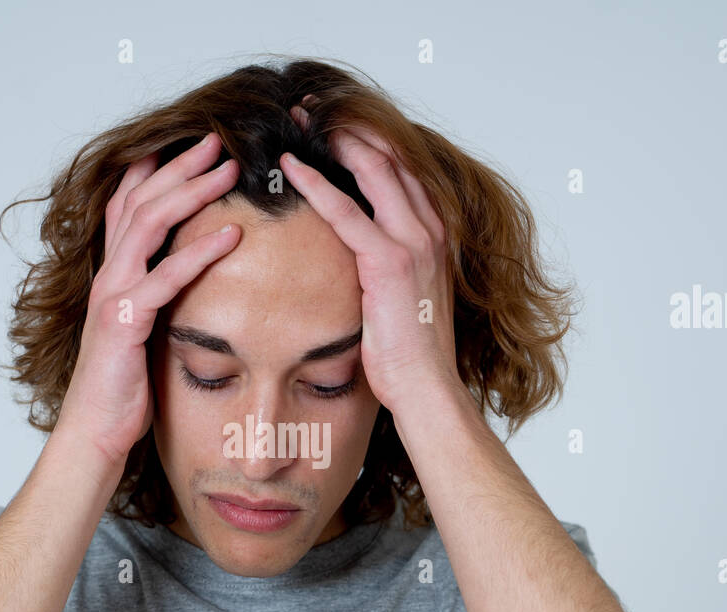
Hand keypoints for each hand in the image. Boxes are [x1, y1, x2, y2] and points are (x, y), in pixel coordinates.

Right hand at [54, 132, 240, 465]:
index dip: (153, 169)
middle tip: (217, 141)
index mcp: (113, 275)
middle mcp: (109, 275)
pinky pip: (164, 278)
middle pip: (140, 200)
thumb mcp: (142, 332)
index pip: (127, 205)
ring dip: (191, 191)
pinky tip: (231, 236)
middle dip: (179, 165)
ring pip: (149, 224)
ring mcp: (113, 295)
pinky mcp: (125, 321)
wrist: (96, 432)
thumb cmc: (122, 388)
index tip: (186, 143)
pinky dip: (199, 253)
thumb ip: (157, 300)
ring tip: (228, 169)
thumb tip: (188, 283)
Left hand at [279, 105, 461, 416]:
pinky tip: (291, 167)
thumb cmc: (410, 352)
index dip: (367, 140)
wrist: (426, 387)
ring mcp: (413, 241)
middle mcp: (430, 229)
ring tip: (298, 121)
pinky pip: (347, 211)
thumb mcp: (401, 297)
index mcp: (434, 234)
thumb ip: (385, 265)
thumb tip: (354, 256)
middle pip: (389, 156)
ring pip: (372, 169)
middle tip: (310, 108)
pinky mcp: (389, 260)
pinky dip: (316, 184)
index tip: (334, 123)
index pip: (401, 169)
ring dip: (332, 140)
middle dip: (348, 126)